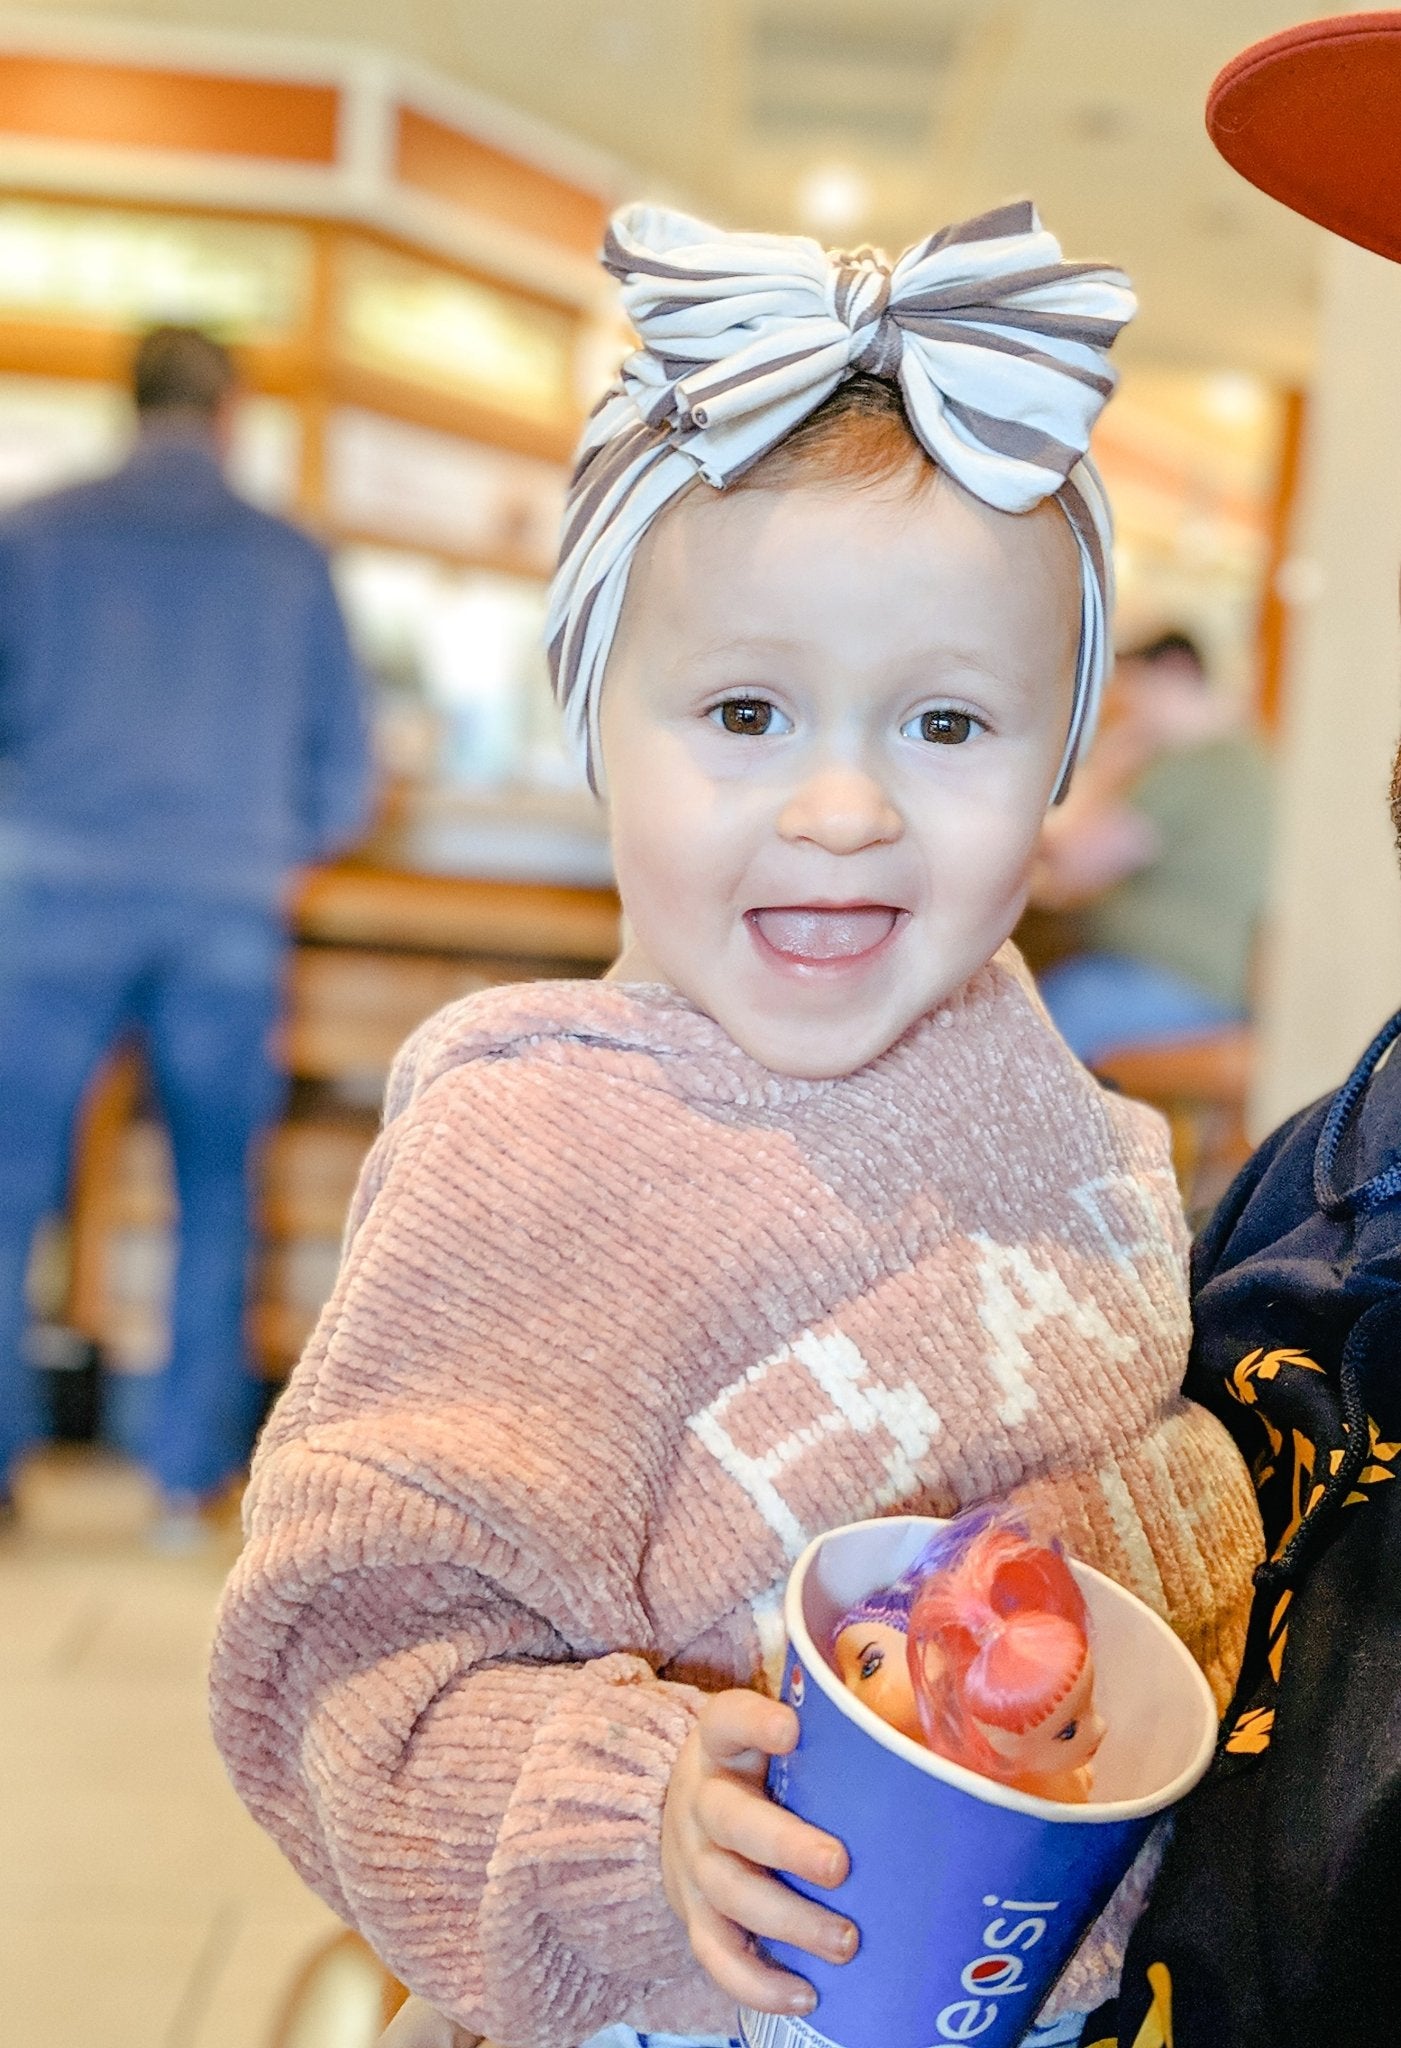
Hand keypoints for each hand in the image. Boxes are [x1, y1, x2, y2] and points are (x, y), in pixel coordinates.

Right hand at [661, 1688, 856, 2015]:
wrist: (684, 1817)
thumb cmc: (763, 1773)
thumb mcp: (782, 1738)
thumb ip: (838, 1727)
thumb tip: (924, 1721)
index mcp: (724, 1745)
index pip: (728, 1720)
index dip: (754, 1722)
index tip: (792, 1729)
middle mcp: (702, 1800)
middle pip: (729, 1820)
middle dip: (784, 1845)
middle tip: (839, 1865)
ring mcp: (693, 1863)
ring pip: (728, 1892)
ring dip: (787, 1921)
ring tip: (846, 1942)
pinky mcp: (695, 1916)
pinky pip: (717, 1954)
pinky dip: (757, 1982)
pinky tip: (805, 1995)